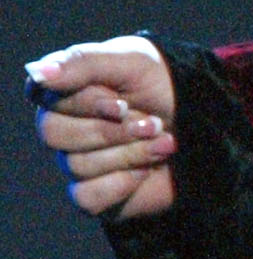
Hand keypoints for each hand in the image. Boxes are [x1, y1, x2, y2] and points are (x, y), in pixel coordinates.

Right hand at [26, 36, 179, 222]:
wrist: (206, 123)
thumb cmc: (162, 84)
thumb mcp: (132, 61)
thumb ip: (84, 63)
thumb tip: (38, 73)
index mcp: (63, 91)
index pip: (46, 97)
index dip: (86, 103)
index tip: (123, 104)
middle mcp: (62, 127)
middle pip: (54, 134)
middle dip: (113, 130)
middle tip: (153, 123)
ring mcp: (76, 161)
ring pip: (77, 165)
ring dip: (130, 153)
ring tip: (164, 141)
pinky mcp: (94, 193)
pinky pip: (86, 197)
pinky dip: (123, 183)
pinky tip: (148, 170)